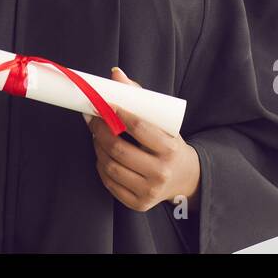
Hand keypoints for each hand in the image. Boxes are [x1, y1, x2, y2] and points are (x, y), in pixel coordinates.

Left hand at [84, 67, 200, 213]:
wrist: (185, 178)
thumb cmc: (169, 144)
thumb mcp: (164, 122)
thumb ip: (140, 98)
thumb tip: (115, 74)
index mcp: (170, 148)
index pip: (139, 127)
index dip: (117, 114)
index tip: (103, 103)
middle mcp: (161, 172)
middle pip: (119, 149)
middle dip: (99, 130)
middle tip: (91, 118)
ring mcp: (149, 191)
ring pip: (110, 166)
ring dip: (97, 147)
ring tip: (96, 135)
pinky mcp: (138, 203)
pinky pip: (109, 184)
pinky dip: (101, 166)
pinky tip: (102, 155)